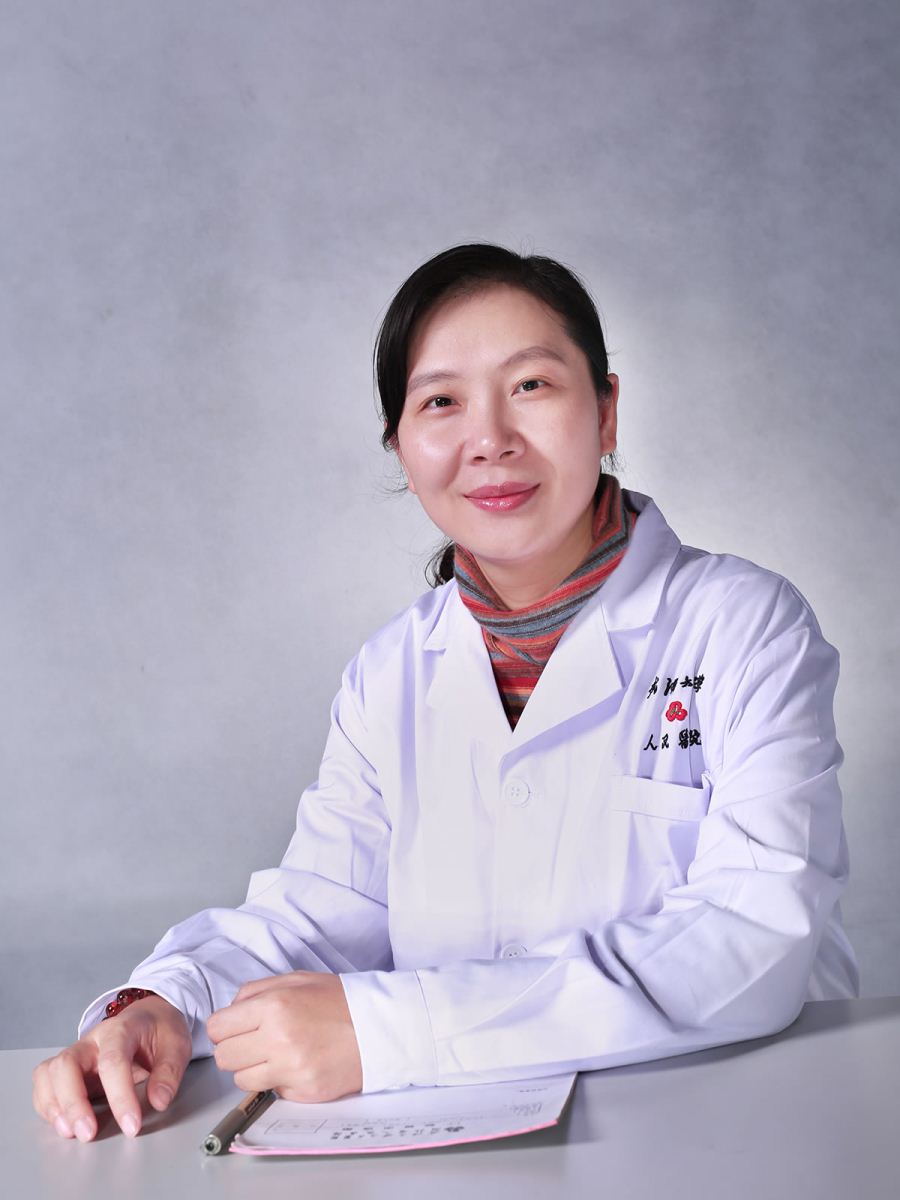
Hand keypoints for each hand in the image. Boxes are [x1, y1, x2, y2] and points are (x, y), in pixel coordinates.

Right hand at [32, 994, 191, 1140]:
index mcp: (121, 1029)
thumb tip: (159, 1101)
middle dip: (73, 1103)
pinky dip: (47, 1106)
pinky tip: (63, 1124)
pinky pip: (44, 1084)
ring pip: (49, 1073)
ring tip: (71, 1132)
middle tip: (88, 1134)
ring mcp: (77, 1053)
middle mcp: (92, 1041)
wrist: (149, 1016)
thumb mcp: (177, 1044)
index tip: (132, 1126)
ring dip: (55, 1105)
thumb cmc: (160, 1030)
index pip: (113, 1062)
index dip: (120, 1096)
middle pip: (67, 1065)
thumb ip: (169, 1072)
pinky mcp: (68, 1069)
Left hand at [206, 971, 361, 1102]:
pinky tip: (298, 1065)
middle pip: (224, 1057)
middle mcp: (278, 1039)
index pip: (217, 1028)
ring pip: (241, 1080)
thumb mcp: (297, 979)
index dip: (224, 1028)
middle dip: (235, 1049)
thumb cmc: (339, 1001)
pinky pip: (271, 1093)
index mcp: (273, 1006)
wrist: (380, 1027)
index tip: (235, 1028)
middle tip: (255, 1042)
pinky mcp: (303, 1093)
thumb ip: (257, 990)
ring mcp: (291, 1070)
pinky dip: (279, 1082)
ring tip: (276, 1054)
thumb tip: (230, 1010)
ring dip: (253, 1069)